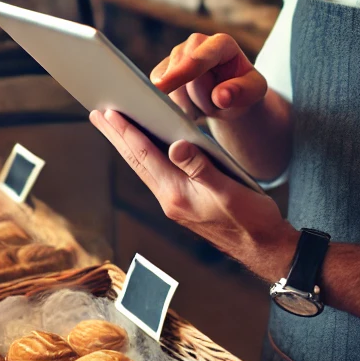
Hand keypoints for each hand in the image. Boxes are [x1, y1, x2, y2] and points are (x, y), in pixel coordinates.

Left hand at [90, 108, 298, 282]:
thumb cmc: (252, 220)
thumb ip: (202, 168)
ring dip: (126, 144)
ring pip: (143, 167)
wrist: (264, 248)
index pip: (145, 156)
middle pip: (136, 161)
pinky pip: (155, 174)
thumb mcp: (229, 190)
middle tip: (96, 113)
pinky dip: (144, 155)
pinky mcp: (181, 203)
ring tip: (111, 125)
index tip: (108, 112)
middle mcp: (169, 199)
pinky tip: (142, 145)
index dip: (126, 132)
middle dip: (116, 136)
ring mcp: (174, 203)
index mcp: (177, 195)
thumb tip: (177, 145)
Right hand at [150, 33, 267, 122]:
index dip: (186, 69)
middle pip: (183, 71)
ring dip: (187, 103)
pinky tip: (189, 106)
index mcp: (222, 43)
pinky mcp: (162, 69)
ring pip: (168, 83)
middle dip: (198, 97)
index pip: (203, 54)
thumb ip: (241, 92)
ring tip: (205, 105)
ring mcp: (177, 54)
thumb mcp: (253, 92)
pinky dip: (172, 104)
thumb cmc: (242, 89)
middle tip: (216, 105)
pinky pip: (157, 90)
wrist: (227, 95)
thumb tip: (220, 97)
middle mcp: (196, 43)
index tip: (167, 83)